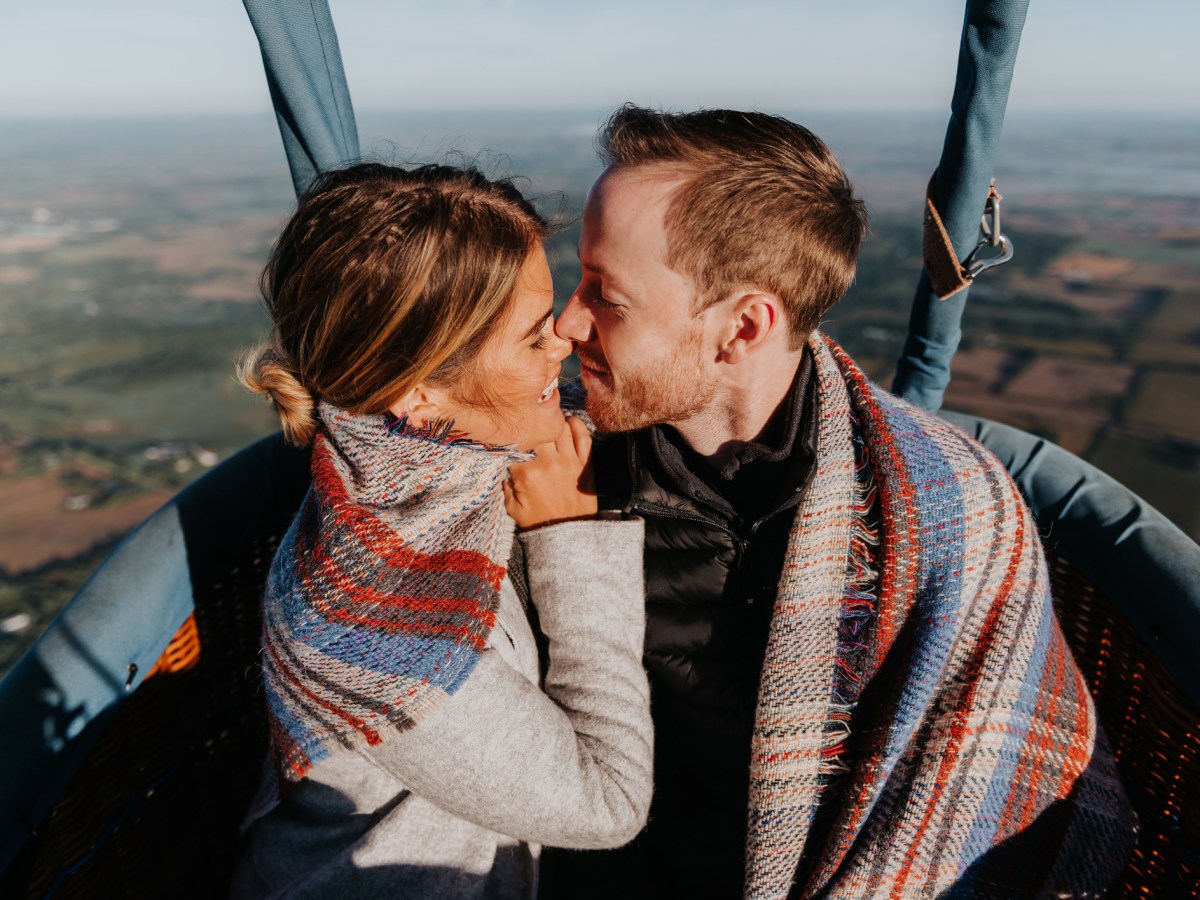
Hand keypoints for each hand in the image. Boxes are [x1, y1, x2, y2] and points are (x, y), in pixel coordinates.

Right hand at [505, 415, 597, 529]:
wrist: (569, 535)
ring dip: (553, 421)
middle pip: (538, 432)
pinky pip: (584, 438)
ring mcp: (569, 462)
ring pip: (560, 429)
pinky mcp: (585, 464)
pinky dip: (578, 425)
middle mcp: (548, 463)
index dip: (512, 444)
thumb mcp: (513, 509)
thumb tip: (504, 470)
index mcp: (527, 473)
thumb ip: (504, 487)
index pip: (515, 448)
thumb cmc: (539, 522)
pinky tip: (570, 420)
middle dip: (532, 428)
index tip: (512, 444)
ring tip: (549, 420)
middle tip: (530, 427)